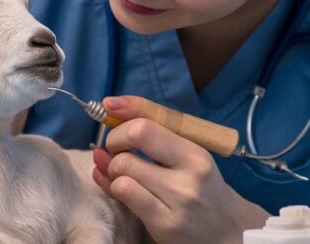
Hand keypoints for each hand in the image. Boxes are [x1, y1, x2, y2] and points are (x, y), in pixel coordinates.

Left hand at [92, 95, 268, 243]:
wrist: (228, 230)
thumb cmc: (200, 187)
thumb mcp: (185, 154)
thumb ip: (152, 130)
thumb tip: (109, 106)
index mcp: (196, 152)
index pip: (148, 123)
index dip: (122, 117)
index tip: (110, 115)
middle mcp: (191, 174)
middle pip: (134, 139)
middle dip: (114, 142)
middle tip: (117, 151)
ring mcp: (178, 200)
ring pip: (123, 168)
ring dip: (112, 169)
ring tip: (121, 173)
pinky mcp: (165, 223)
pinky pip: (123, 192)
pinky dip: (113, 186)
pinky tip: (119, 187)